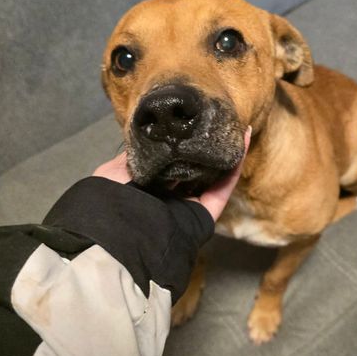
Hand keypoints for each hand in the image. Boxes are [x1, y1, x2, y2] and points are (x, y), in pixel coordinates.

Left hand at [92, 127, 251, 221]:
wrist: (122, 233)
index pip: (167, 164)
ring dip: (225, 152)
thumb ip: (132, 156)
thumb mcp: (114, 172)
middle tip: (215, 122)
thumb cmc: (114, 202)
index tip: (187, 125)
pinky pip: (224, 187)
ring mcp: (190, 206)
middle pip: (193, 170)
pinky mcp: (206, 213)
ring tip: (234, 126)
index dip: (178, 145)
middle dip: (204, 148)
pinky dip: (235, 164)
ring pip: (213, 176)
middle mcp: (170, 198)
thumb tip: (145, 137)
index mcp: (146, 189)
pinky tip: (242, 139)